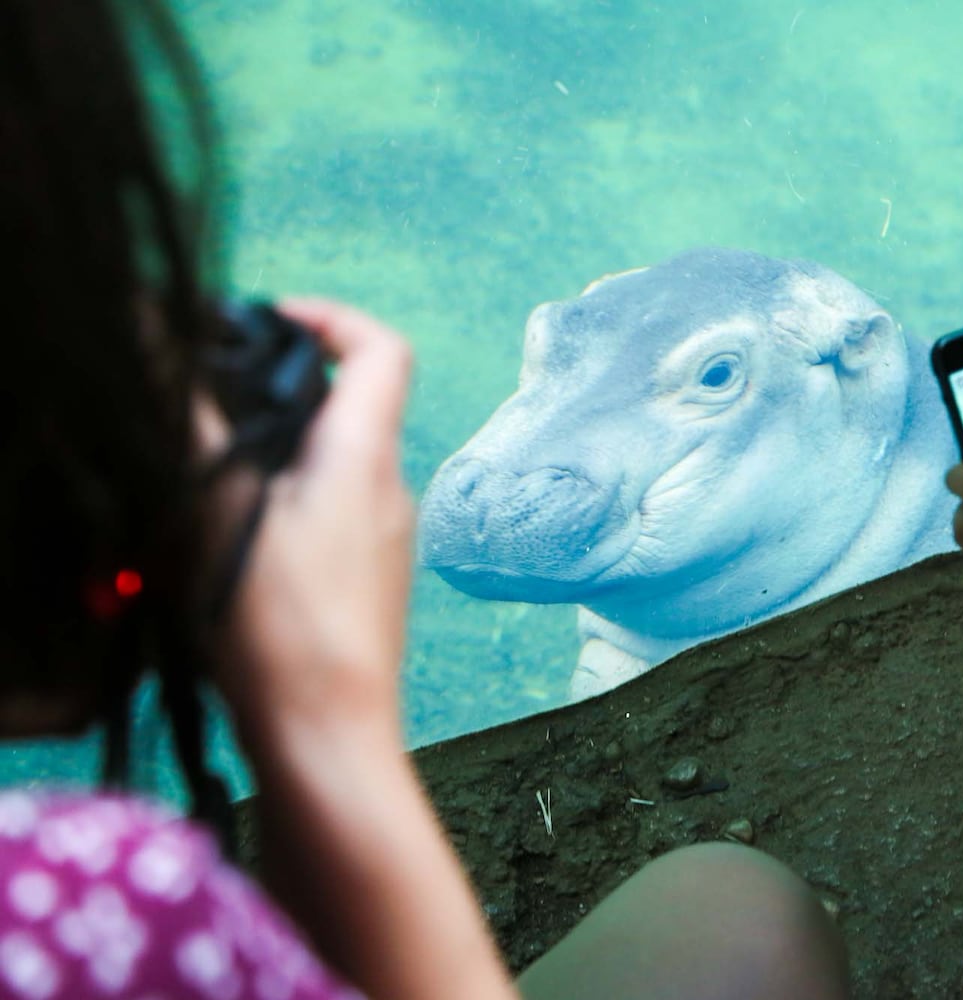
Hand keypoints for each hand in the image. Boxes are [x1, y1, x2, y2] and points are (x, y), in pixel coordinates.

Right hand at [212, 298, 415, 751]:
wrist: (328, 740)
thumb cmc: (284, 632)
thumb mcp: (222, 515)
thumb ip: (199, 427)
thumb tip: (169, 353)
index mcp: (366, 457)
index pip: (382, 349)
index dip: (331, 317)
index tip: (268, 319)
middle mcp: (389, 490)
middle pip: (346, 405)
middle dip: (273, 392)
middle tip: (206, 403)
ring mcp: (382, 540)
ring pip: (327, 464)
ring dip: (268, 455)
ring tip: (200, 480)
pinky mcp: (364, 582)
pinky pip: (325, 516)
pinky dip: (278, 506)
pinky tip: (224, 542)